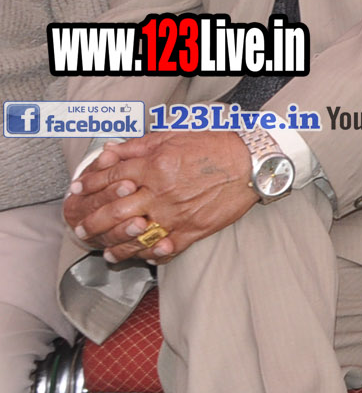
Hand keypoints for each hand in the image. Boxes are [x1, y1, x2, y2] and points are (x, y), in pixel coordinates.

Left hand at [64, 131, 255, 262]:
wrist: (253, 163)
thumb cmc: (215, 145)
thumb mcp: (174, 135)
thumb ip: (138, 145)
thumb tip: (110, 151)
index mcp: (155, 165)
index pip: (111, 178)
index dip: (89, 184)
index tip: (77, 191)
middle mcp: (161, 192)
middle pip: (114, 211)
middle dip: (93, 221)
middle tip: (81, 228)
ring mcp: (177, 213)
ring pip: (136, 235)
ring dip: (116, 246)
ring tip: (107, 252)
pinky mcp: (194, 229)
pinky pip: (167, 247)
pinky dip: (153, 255)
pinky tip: (144, 257)